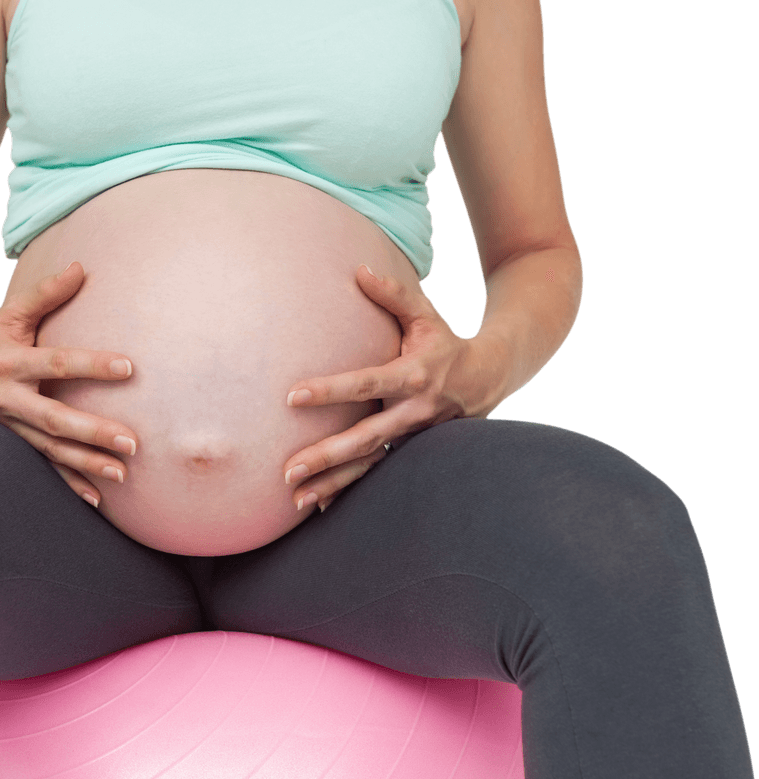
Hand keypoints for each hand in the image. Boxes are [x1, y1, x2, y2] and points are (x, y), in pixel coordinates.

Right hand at [0, 261, 139, 507]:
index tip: (129, 368)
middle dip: (93, 431)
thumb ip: (46, 293)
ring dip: (85, 464)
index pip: (57, 362)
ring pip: (49, 450)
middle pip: (54, 418)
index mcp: (9, 361)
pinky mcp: (9, 444)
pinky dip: (67, 485)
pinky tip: (96, 499)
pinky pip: (41, 467)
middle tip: (132, 442)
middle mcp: (6, 398)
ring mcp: (6, 427)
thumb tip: (82, 266)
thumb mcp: (12, 312)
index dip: (92, 365)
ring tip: (122, 474)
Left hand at [282, 264, 498, 513]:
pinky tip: (321, 509)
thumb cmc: (446, 341)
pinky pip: (380, 477)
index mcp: (414, 375)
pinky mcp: (415, 453)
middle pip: (366, 438)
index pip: (365, 383)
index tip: (292, 396)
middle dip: (327, 456)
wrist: (491, 377)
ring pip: (372, 466)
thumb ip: (393, 294)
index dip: (330, 390)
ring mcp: (416, 437)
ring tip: (297, 500)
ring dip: (335, 485)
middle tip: (287, 471)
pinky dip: (352, 494)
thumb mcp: (425, 314)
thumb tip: (359, 269)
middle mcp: (415, 411)